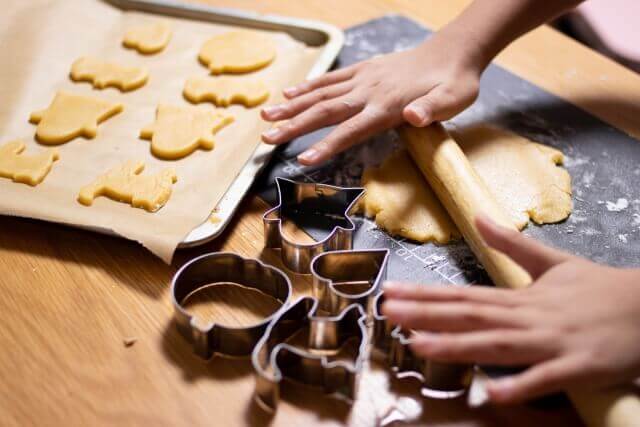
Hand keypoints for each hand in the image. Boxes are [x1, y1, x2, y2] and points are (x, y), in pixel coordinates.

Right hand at [260, 30, 482, 164]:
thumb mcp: (452, 100)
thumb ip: (432, 110)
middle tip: (267, 139)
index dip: (326, 145)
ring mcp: (363, 78)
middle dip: (295, 126)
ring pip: (321, 93)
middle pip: (325, 111)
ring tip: (267, 117)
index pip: (351, 129)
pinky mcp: (363, 70)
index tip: (303, 159)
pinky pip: (331, 79)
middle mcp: (368, 92)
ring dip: (292, 106)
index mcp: (387, 106)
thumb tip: (415, 118)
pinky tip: (290, 93)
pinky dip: (308, 86)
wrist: (453, 51)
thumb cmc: (454, 83)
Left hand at [382, 216, 639, 403]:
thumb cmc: (599, 289)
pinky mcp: (578, 366)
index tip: (392, 293)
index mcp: (520, 297)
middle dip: (427, 314)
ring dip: (456, 344)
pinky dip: (518, 384)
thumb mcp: (553, 262)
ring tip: (418, 344)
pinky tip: (488, 393)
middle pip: (470, 315)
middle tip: (388, 312)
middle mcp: (528, 317)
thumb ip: (511, 244)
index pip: (463, 294)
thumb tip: (478, 218)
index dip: (426, 294)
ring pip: (497, 343)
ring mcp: (551, 341)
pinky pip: (544, 378)